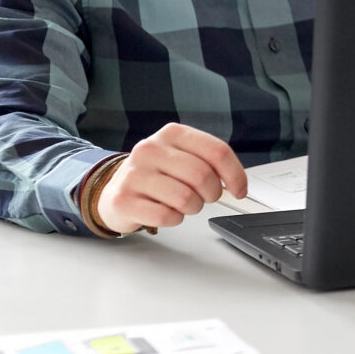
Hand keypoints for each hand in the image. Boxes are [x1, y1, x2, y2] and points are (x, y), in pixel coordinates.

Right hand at [91, 124, 248, 233]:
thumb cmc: (158, 175)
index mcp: (172, 134)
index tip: (239, 190)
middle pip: (202, 175)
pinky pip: (165, 216)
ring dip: (192, 207)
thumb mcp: (183, 157)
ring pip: (185, 198)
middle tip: (205, 197)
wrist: (115, 191)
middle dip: (211, 193)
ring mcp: (134, 174)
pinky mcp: (123, 199)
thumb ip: (210, 163)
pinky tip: (165, 211)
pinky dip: (173, 219)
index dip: (235, 175)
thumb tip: (237, 184)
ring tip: (182, 204)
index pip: (217, 151)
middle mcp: (150, 149)